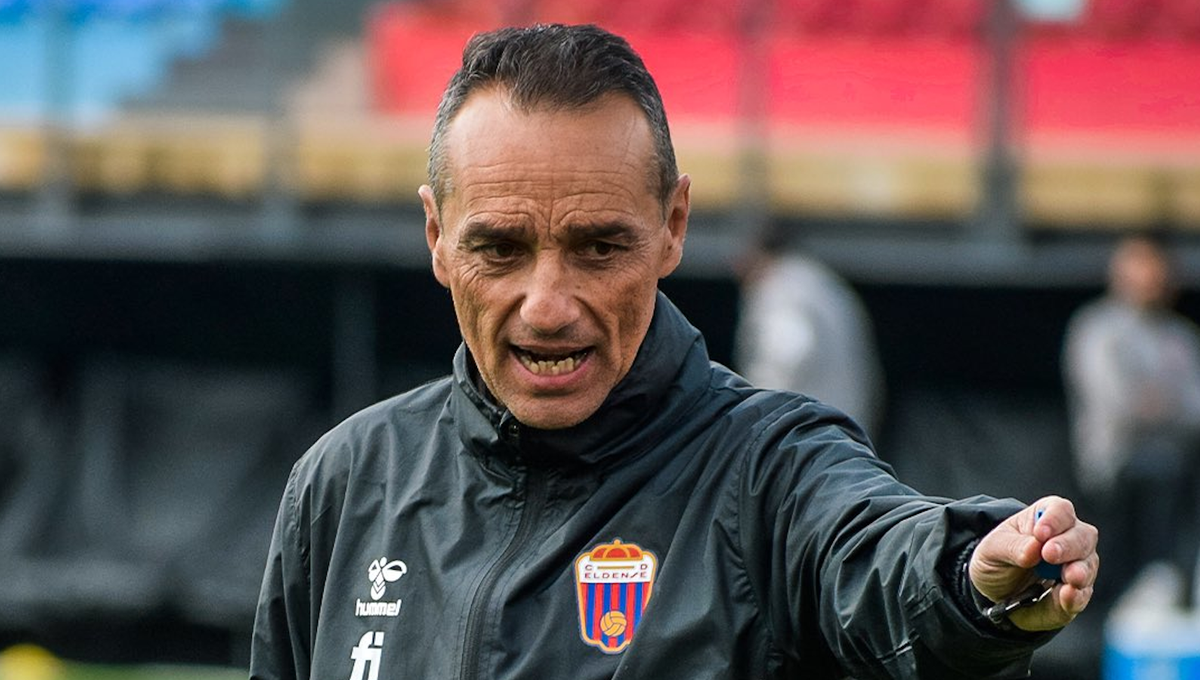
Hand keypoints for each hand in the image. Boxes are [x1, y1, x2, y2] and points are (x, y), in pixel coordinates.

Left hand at [969, 496, 1098, 630]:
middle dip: (1068, 545)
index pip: (1060, 510)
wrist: (994, 595)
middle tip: (1050, 554)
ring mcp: (1075, 568)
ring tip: (1069, 577)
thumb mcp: (992, 549)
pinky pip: (1083, 594)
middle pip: (1082, 536)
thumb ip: (1013, 546)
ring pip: (1088, 565)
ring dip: (1080, 571)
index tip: (1040, 534)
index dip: (1053, 520)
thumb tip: (1035, 547)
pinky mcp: (1075, 594)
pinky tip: (1067, 595)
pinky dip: (1077, 596)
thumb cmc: (996, 561)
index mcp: (1045, 520)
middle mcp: (1067, 540)